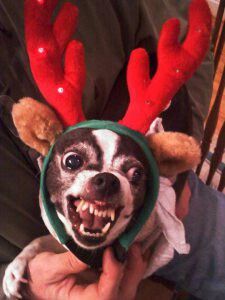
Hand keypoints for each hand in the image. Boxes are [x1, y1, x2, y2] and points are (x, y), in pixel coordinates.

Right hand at [25, 244, 147, 299]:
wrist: (40, 277)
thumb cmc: (41, 275)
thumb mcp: (49, 268)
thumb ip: (70, 261)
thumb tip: (92, 248)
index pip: (105, 296)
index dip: (112, 274)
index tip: (110, 251)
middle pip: (124, 291)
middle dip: (133, 268)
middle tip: (132, 243)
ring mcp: (105, 292)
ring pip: (129, 283)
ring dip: (135, 263)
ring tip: (133, 241)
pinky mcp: (108, 282)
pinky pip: (127, 275)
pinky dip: (132, 260)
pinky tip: (131, 244)